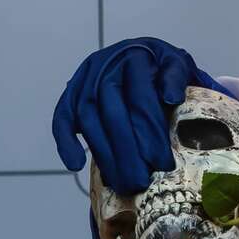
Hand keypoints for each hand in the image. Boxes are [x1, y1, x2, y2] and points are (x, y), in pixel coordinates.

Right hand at [52, 39, 203, 194]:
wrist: (142, 56)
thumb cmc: (161, 69)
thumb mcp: (177, 66)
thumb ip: (176, 78)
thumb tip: (171, 97)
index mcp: (136, 57)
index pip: (141, 99)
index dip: (150, 133)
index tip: (162, 163)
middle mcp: (106, 65)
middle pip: (112, 111)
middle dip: (127, 150)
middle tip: (141, 181)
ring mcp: (85, 78)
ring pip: (88, 118)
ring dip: (103, 153)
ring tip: (120, 182)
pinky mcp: (71, 93)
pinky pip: (62, 117)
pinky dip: (65, 141)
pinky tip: (75, 164)